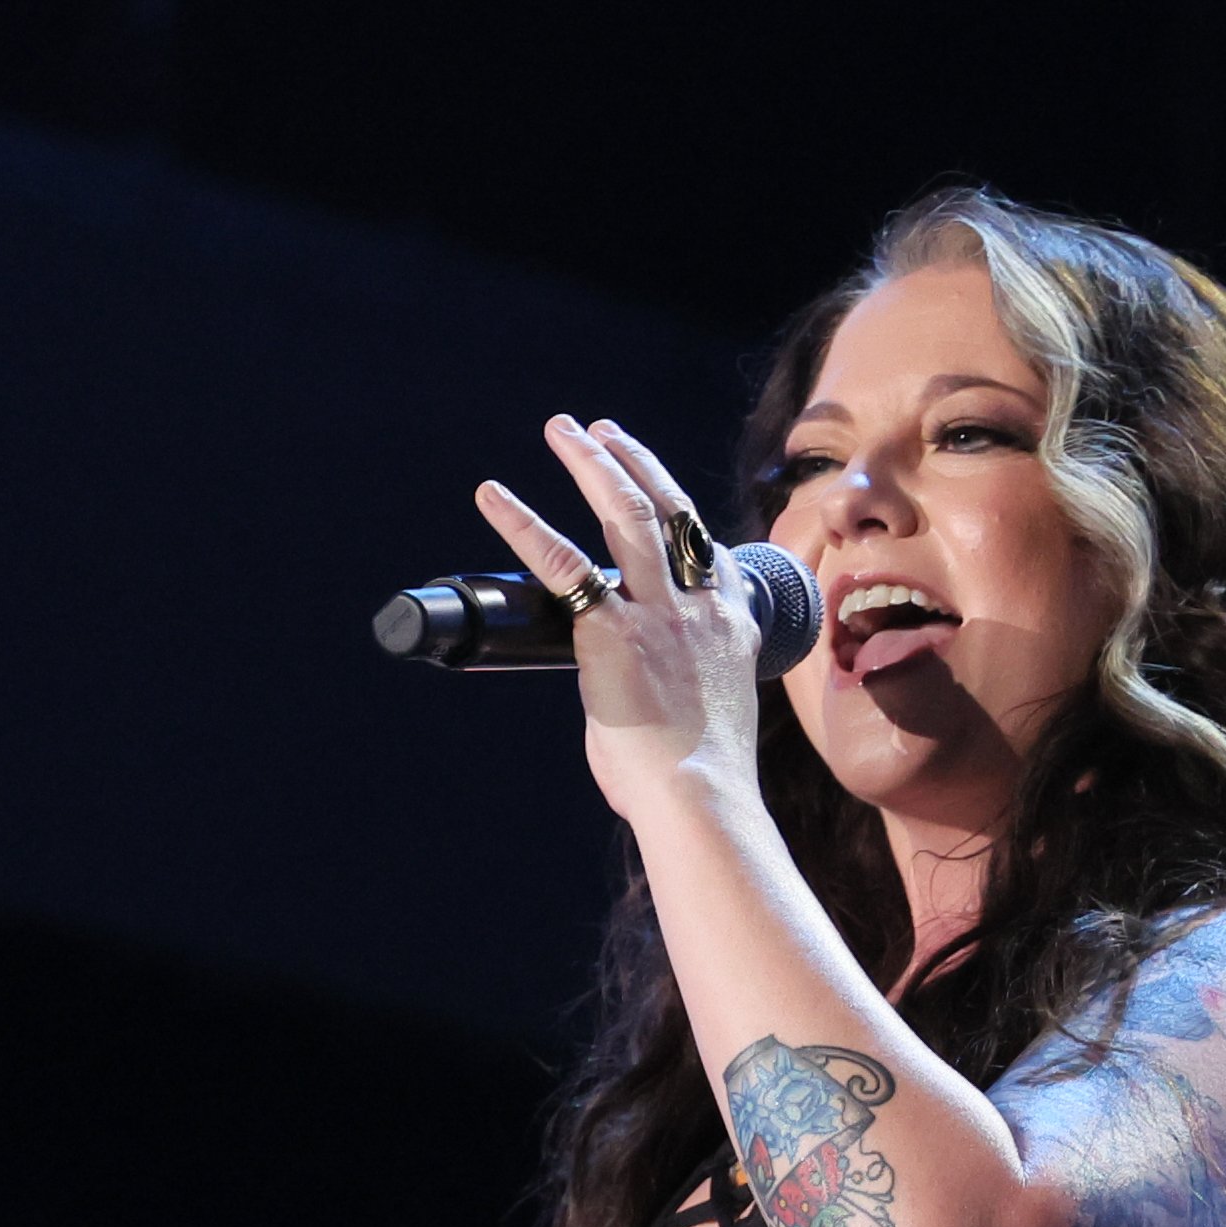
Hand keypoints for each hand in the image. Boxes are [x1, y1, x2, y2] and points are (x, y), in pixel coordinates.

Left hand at [473, 414, 765, 818]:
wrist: (702, 797)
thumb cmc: (700, 781)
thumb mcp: (708, 720)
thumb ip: (675, 692)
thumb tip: (632, 707)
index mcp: (732, 630)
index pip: (713, 553)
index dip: (681, 510)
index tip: (653, 483)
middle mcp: (701, 608)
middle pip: (670, 510)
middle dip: (632, 462)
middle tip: (599, 431)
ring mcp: (660, 614)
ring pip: (627, 512)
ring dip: (591, 463)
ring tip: (564, 430)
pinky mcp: (611, 631)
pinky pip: (560, 563)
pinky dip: (521, 523)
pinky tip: (493, 495)